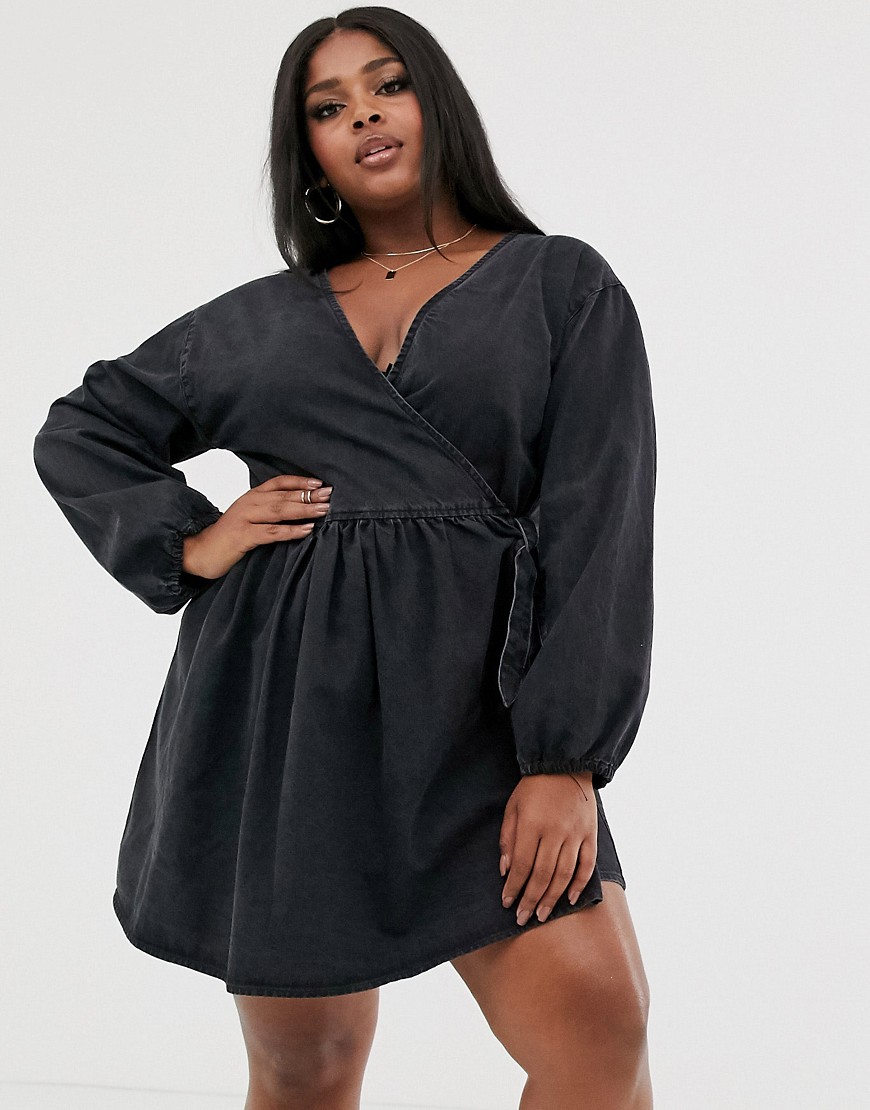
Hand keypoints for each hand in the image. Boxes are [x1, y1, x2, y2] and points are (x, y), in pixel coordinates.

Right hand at [182, 474, 332, 580]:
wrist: (200, 552)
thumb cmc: (229, 537)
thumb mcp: (249, 518)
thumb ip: (268, 512)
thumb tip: (300, 510)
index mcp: (251, 496)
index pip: (279, 482)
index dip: (300, 482)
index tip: (320, 484)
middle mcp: (248, 503)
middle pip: (283, 495)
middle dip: (309, 496)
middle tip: (330, 496)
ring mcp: (244, 518)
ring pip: (279, 511)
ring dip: (304, 510)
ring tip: (324, 510)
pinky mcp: (242, 536)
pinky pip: (271, 532)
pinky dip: (290, 530)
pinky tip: (306, 530)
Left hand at [499, 771, 596, 925]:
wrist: (566, 764)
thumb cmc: (533, 787)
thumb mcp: (512, 807)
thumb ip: (508, 838)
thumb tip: (506, 870)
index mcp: (532, 824)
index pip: (522, 865)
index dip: (514, 887)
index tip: (507, 903)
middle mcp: (555, 832)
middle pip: (542, 875)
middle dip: (531, 900)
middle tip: (522, 918)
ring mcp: (575, 834)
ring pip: (564, 874)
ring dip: (552, 898)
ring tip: (542, 914)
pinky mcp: (590, 834)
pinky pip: (587, 864)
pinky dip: (579, 884)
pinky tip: (569, 899)